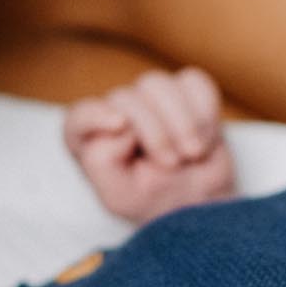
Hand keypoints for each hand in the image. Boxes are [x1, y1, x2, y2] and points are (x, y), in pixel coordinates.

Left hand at [63, 67, 237, 223]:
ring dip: (182, 122)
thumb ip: (102, 159)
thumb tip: (121, 121)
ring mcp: (149, 99)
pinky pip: (193, 82)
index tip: (120, 124)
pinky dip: (205, 110)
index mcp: (90, 140)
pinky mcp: (183, 91)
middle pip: (125, 98)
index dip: (95, 115)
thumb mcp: (121, 196)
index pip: (79, 117)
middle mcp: (116, 114)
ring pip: (157, 84)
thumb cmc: (154, 200)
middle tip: (172, 165)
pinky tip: (206, 138)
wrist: (201, 204)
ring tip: (193, 153)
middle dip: (155, 133)